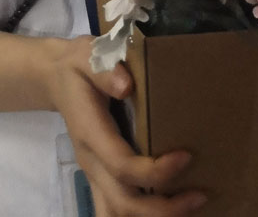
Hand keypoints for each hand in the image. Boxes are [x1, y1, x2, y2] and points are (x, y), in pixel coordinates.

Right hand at [47, 37, 204, 216]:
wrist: (58, 79)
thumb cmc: (79, 66)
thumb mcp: (88, 56)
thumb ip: (105, 70)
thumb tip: (127, 86)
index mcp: (90, 133)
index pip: (121, 165)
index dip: (154, 171)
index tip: (186, 157)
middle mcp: (91, 161)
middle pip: (122, 203)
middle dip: (162, 208)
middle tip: (200, 195)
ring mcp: (94, 174)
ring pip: (117, 213)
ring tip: (191, 206)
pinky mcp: (101, 177)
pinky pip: (117, 209)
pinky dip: (143, 215)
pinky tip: (171, 206)